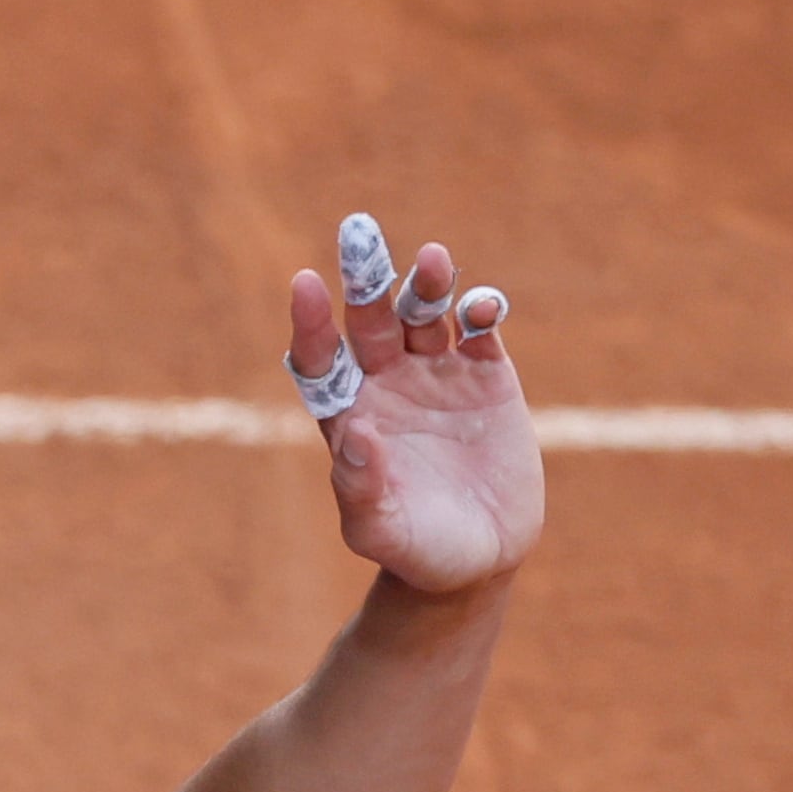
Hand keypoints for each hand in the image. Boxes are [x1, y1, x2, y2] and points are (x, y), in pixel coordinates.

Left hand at [287, 218, 542, 595]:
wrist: (479, 558)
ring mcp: (436, 374)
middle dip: (365, 280)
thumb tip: (354, 435)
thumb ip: (360, 489)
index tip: (307, 284)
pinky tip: (481, 307)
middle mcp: (386, 385)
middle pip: (369, 321)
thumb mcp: (381, 531)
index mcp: (348, 415)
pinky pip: (478, 328)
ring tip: (431, 259)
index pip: (320, 359)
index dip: (312, 323)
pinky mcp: (486, 374)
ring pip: (423, 313)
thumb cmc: (416, 550)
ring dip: (424, 284)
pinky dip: (480, 310)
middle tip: (359, 233)